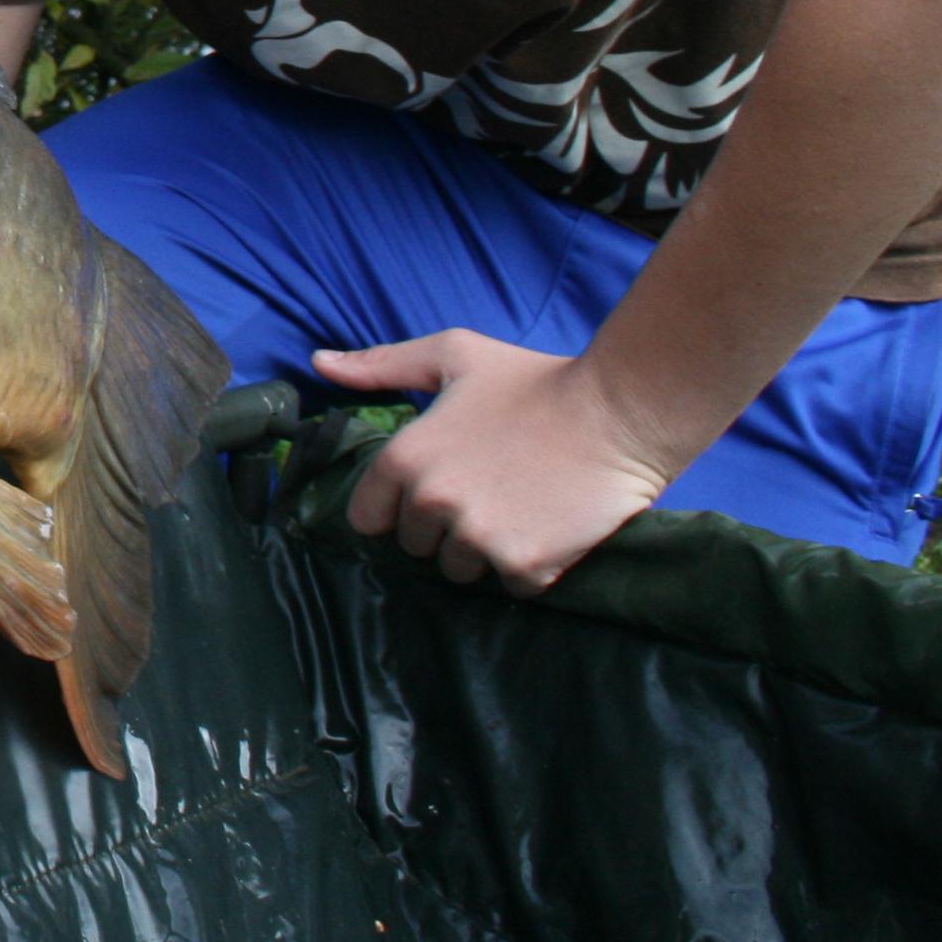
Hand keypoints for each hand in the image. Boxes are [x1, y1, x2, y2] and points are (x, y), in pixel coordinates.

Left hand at [314, 332, 690, 591]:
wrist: (621, 411)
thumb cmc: (534, 380)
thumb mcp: (453, 356)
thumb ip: (381, 366)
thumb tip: (320, 363)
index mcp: (405, 459)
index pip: (368, 517)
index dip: (397, 507)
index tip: (430, 492)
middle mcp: (433, 503)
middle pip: (416, 546)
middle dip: (443, 526)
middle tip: (488, 489)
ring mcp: (479, 538)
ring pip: (460, 569)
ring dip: (483, 549)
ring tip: (519, 506)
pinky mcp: (526, 564)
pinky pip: (511, 585)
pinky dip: (529, 566)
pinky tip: (547, 527)